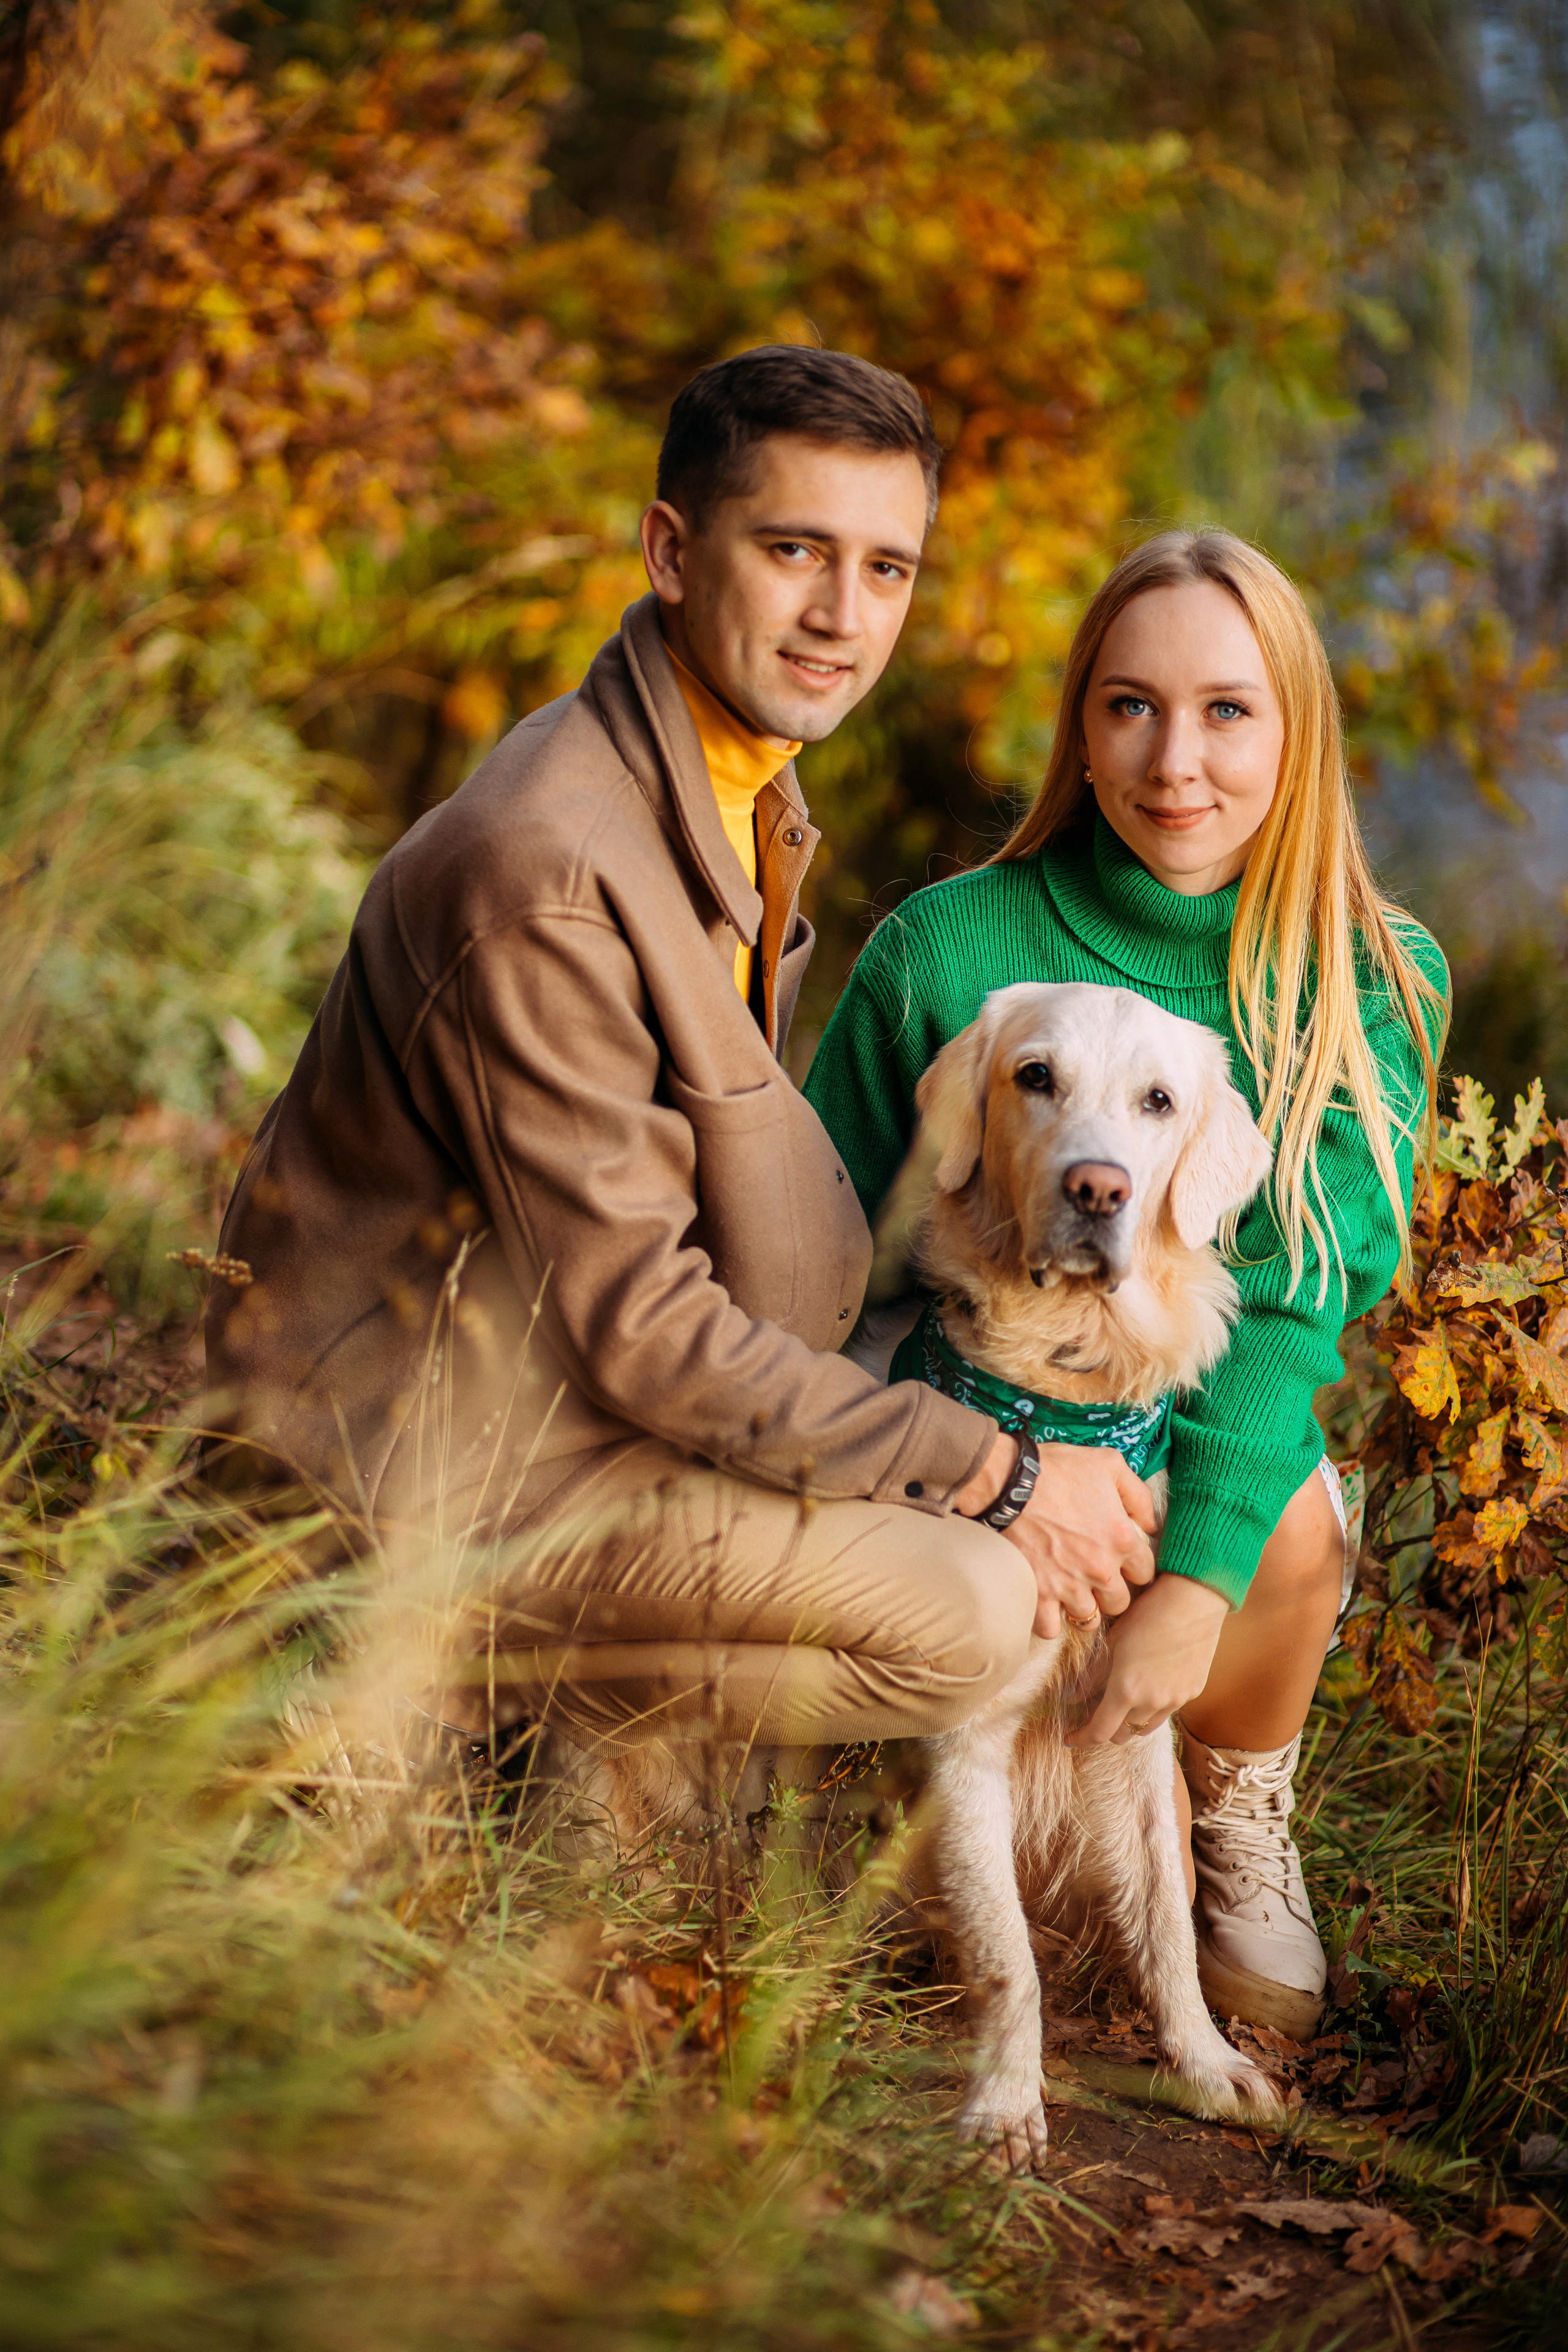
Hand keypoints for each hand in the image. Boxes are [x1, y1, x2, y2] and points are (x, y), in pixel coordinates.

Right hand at [953, 1437, 1158, 1639]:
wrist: (1007, 1483)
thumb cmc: (1057, 1469)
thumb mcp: (1109, 1464)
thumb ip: (1138, 1495)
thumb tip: (1151, 1524)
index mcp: (1121, 1539)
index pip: (1145, 1572)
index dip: (1134, 1566)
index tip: (1120, 1559)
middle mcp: (1100, 1570)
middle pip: (1120, 1603)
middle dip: (1111, 1592)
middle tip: (1095, 1577)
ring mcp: (1068, 1586)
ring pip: (1088, 1619)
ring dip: (1083, 1609)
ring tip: (1073, 1593)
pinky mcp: (1038, 1594)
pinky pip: (1050, 1628)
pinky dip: (1049, 1621)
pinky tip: (1047, 1605)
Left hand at [1066, 1572, 1228, 1746]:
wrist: (1194, 1599)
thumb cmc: (1148, 1613)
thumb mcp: (1113, 1642)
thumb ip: (1093, 1675)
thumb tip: (1072, 1696)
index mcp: (1126, 1690)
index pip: (1100, 1732)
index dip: (1082, 1738)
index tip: (1070, 1737)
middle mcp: (1152, 1703)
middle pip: (1123, 1735)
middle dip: (1106, 1730)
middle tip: (1094, 1715)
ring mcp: (1175, 1700)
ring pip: (1146, 1727)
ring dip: (1130, 1722)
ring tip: (1122, 1702)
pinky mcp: (1192, 1692)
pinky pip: (1167, 1711)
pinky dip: (1152, 1708)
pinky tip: (1148, 1687)